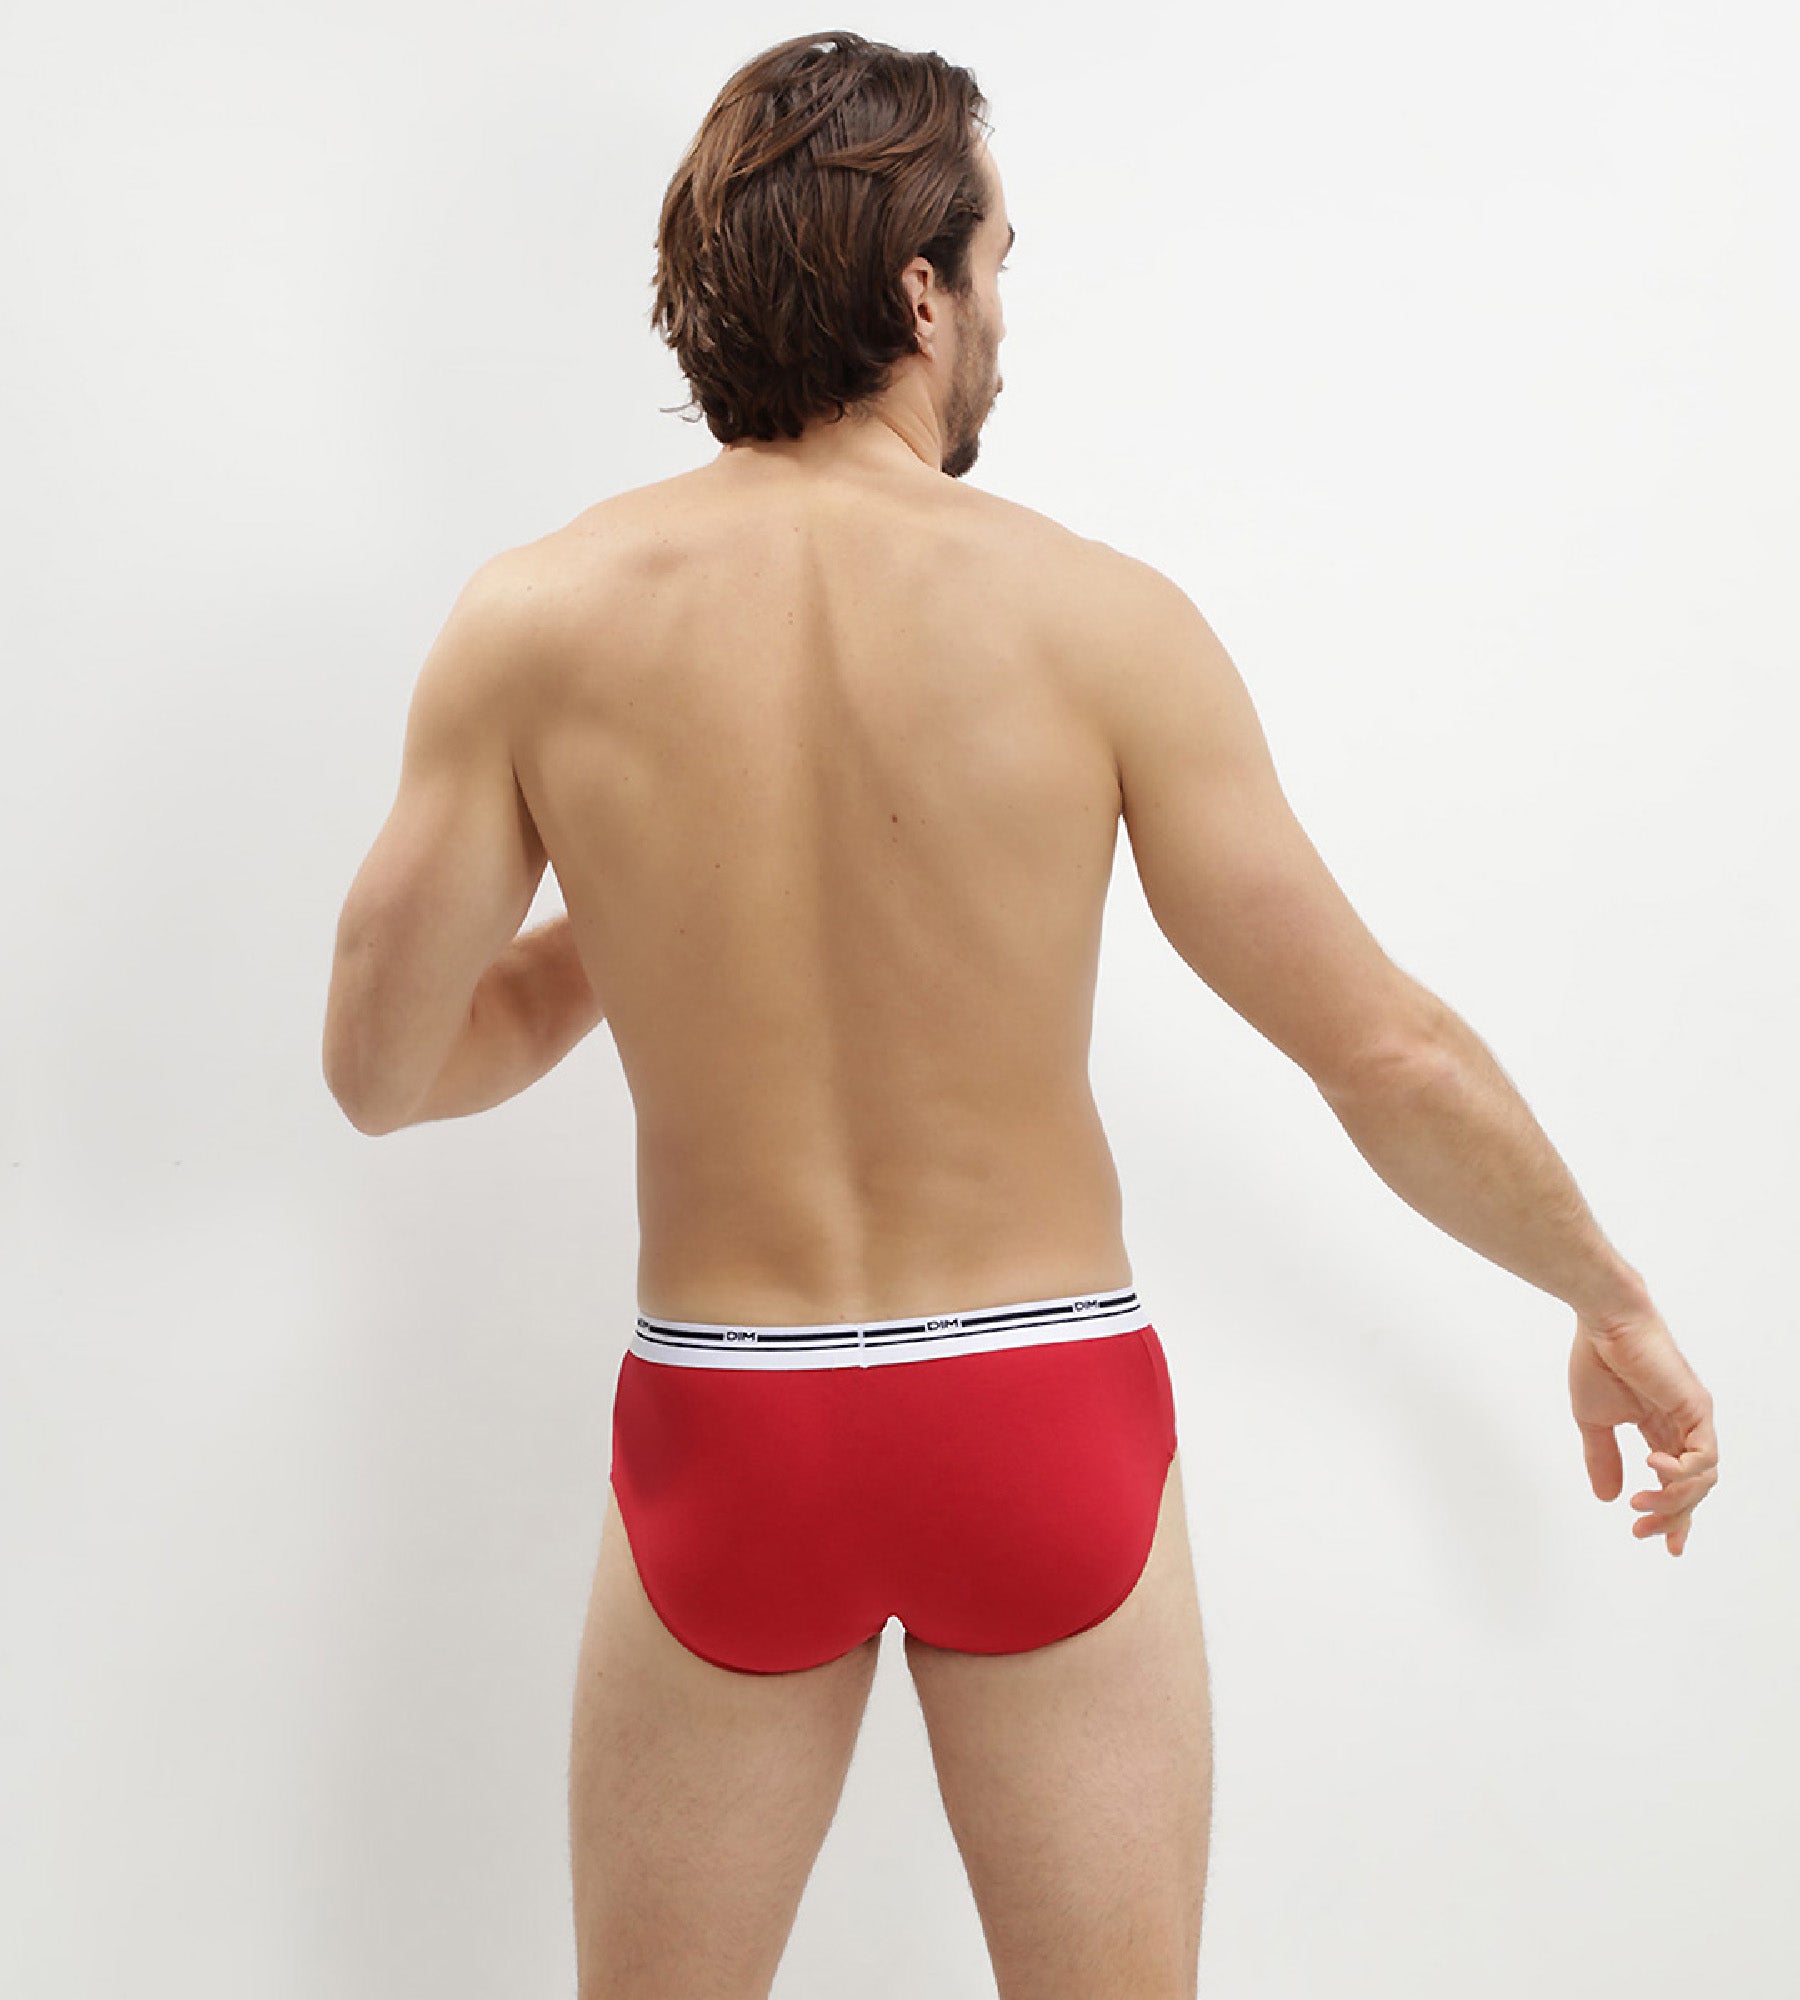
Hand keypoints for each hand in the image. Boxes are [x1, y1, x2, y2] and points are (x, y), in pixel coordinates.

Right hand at [1569, 1304, 1716, 1555]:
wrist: (1603, 1322)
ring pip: (1701, 1479)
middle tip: (1644, 1531)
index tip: (1660, 1543)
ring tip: (1640, 1503)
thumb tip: (1608, 1497)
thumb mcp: (1593, 1421)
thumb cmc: (1597, 1360)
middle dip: (1671, 1517)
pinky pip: (1703, 1456)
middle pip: (1692, 1488)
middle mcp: (1682, 1428)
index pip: (1675, 1482)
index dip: (1671, 1516)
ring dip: (1672, 1500)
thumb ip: (1603, 1458)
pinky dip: (1682, 1471)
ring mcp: (1693, 1419)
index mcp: (1660, 1429)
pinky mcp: (1696, 1408)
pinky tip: (1652, 1466)